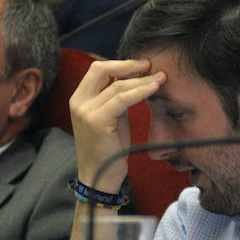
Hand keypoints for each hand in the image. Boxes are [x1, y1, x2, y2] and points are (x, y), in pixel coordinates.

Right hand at [69, 59, 165, 192]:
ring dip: (141, 80)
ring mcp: (85, 111)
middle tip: (150, 66)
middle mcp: (79, 102)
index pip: (98, 69)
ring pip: (117, 86)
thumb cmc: (108, 147)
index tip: (142, 65)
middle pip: (101, 69)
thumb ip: (117, 97)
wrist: (100, 176)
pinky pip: (122, 100)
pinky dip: (140, 92)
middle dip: (128, 65)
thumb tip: (136, 78)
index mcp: (79, 98)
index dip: (121, 64)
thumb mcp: (112, 117)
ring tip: (160, 78)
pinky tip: (154, 88)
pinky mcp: (96, 121)